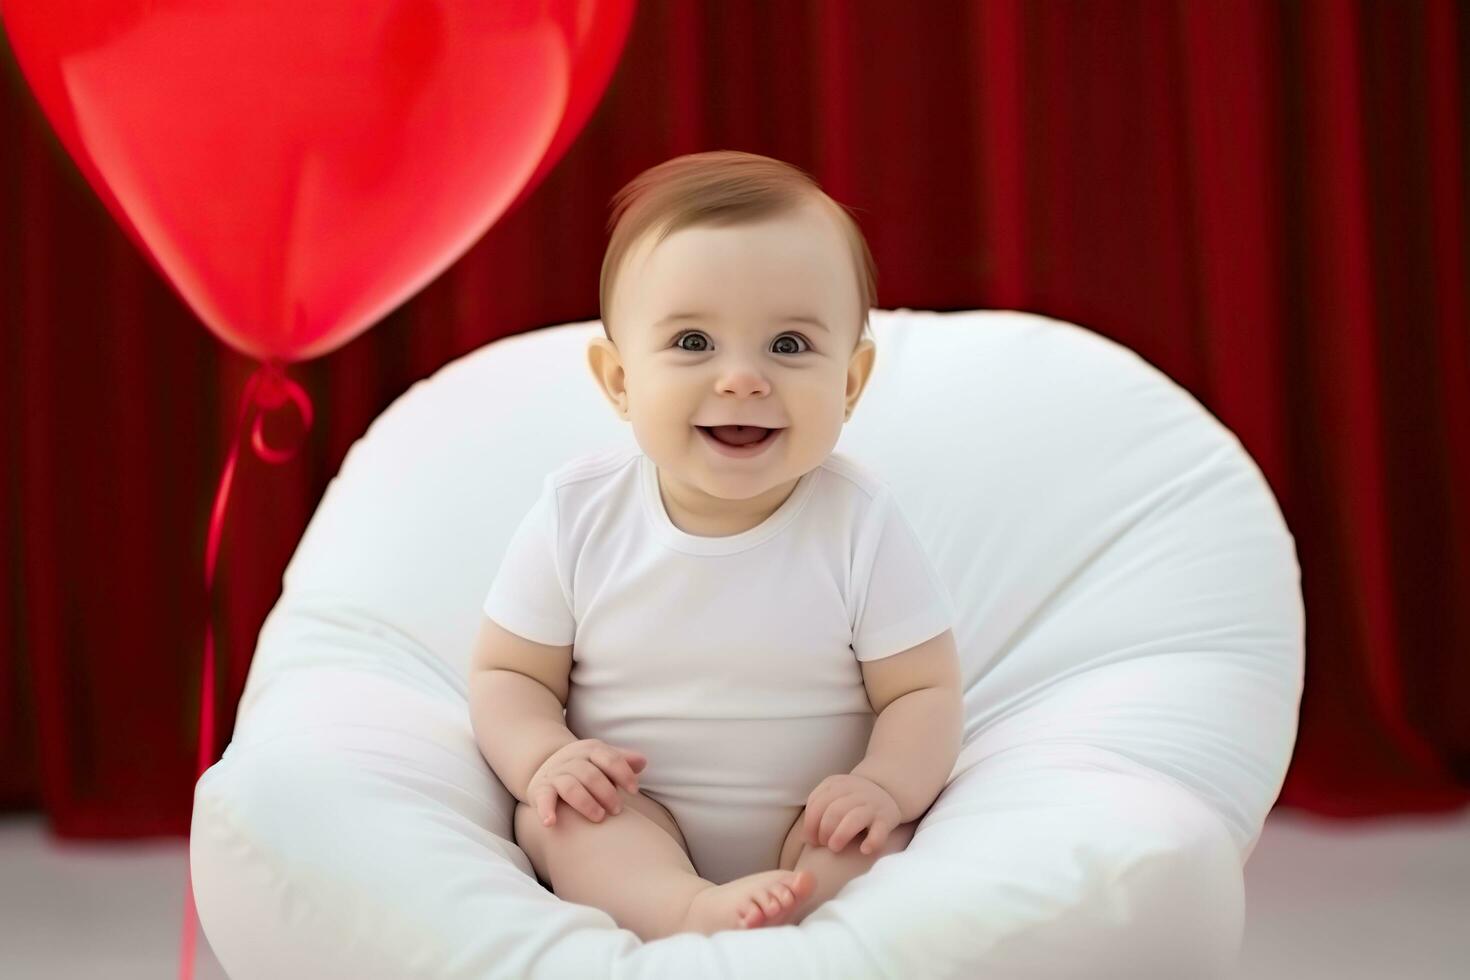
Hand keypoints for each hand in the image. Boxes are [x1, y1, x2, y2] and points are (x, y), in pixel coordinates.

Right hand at [526, 739, 646, 826]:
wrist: (546, 764)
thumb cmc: (586, 767)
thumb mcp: (603, 760)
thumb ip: (623, 760)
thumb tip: (642, 762)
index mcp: (591, 750)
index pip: (609, 758)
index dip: (623, 774)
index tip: (634, 790)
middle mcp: (572, 760)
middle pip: (591, 775)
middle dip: (606, 793)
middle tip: (617, 810)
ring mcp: (556, 774)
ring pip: (570, 786)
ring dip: (586, 803)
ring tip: (599, 818)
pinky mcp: (540, 789)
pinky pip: (543, 798)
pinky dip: (546, 810)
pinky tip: (550, 822)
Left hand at [803, 773, 901, 854]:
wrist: (884, 792)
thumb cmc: (849, 802)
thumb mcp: (831, 796)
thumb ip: (817, 810)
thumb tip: (806, 838)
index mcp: (836, 785)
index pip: (817, 804)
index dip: (810, 825)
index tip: (811, 840)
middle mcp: (855, 792)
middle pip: (834, 811)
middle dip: (824, 832)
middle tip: (824, 844)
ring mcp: (872, 805)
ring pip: (853, 819)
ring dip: (840, 836)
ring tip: (835, 848)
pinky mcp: (887, 819)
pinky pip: (879, 831)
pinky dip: (872, 842)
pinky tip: (864, 850)